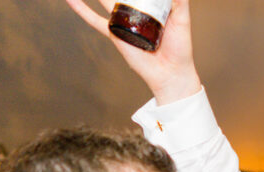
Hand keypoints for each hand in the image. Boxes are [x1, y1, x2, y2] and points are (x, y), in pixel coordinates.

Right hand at [65, 0, 201, 103]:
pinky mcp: (115, 33)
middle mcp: (134, 11)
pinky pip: (94, 20)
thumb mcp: (182, 20)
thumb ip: (180, 2)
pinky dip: (81, 9)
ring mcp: (122, 21)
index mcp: (150, 5)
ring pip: (104, 0)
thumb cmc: (179, 48)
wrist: (171, 72)